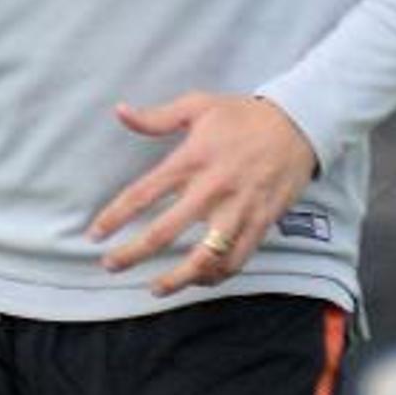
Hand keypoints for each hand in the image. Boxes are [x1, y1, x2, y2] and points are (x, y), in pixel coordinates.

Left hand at [91, 93, 321, 295]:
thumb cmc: (244, 116)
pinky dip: (215, 276)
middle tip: (111, 266)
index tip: (95, 234)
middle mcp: (212, 189)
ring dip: (176, 278)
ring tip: (155, 288)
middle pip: (164, 232)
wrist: (300, 125)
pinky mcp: (260, 223)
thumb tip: (120, 112)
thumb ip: (157, 117)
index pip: (143, 194)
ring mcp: (238, 210)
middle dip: (133, 254)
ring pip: (203, 257)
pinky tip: (197, 281)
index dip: (115, 217)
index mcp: (192, 160)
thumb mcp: (199, 105)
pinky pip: (236, 260)